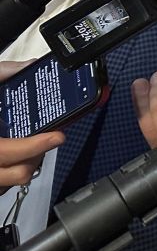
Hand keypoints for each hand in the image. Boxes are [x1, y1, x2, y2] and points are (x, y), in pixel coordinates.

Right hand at [0, 60, 63, 192]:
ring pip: (6, 184)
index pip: (8, 151)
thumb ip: (1, 73)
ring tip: (29, 148)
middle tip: (47, 140)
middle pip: (15, 173)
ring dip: (22, 167)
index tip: (56, 136)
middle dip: (37, 157)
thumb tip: (29, 66)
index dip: (35, 146)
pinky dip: (5, 175)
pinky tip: (9, 158)